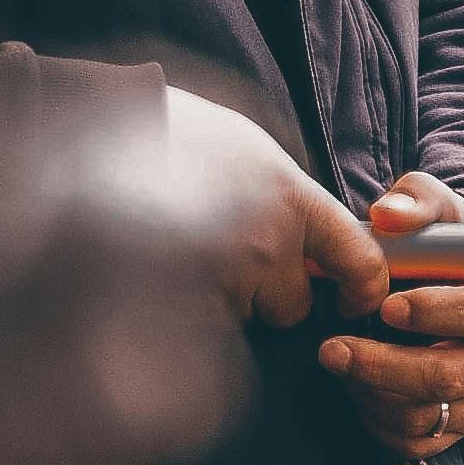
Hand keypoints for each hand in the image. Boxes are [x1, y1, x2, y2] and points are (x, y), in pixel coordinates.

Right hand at [122, 81, 385, 330]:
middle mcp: (264, 244)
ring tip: (184, 255)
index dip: (362, 286)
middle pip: (292, 306)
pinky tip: (164, 277)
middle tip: (228, 258)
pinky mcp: (176, 304)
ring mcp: (218, 278)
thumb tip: (317, 234)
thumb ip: (289, 196)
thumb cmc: (172, 132)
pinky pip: (200, 331)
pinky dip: (185, 312)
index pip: (358, 258)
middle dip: (267, 295)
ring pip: (239, 317)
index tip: (352, 296)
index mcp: (290, 198)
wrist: (101, 135)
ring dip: (220, 301)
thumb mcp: (247, 149)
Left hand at [321, 171, 463, 462]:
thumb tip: (387, 213)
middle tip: (333, 348)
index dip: (435, 313)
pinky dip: (373, 419)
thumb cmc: (451, 251)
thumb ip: (418, 202)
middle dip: (385, 365)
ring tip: (335, 358)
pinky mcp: (450, 428)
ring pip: (424, 414)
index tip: (386, 305)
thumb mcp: (441, 214)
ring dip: (370, 391)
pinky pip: (410, 440)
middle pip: (449, 376)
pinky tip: (351, 386)